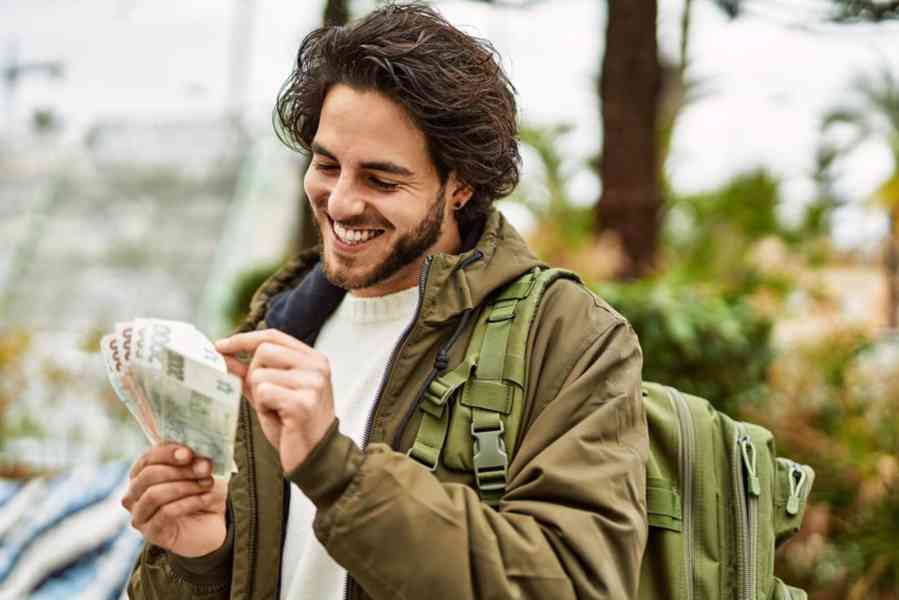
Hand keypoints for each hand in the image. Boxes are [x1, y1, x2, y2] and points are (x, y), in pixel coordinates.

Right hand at [122, 444, 227, 557]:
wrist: (215, 523)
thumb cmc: (204, 491)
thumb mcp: (203, 470)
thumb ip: (194, 458)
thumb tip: (190, 452)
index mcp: (143, 473)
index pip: (147, 458)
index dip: (167, 453)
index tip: (188, 453)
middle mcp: (134, 494)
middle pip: (148, 475)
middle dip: (179, 470)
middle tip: (205, 469)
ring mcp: (140, 515)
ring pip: (154, 495)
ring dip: (185, 486)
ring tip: (208, 483)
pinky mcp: (151, 533)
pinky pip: (165, 513)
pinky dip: (189, 503)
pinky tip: (206, 498)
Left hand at [216, 329, 335, 473]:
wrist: (315, 457)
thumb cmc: (293, 425)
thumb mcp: (272, 393)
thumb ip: (250, 372)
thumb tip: (223, 354)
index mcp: (313, 359)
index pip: (273, 336)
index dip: (243, 339)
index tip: (219, 346)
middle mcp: (317, 366)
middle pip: (264, 351)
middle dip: (253, 374)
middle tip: (264, 397)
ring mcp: (312, 383)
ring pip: (260, 374)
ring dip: (260, 396)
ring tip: (276, 411)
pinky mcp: (302, 403)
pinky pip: (263, 393)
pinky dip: (263, 408)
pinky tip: (279, 419)